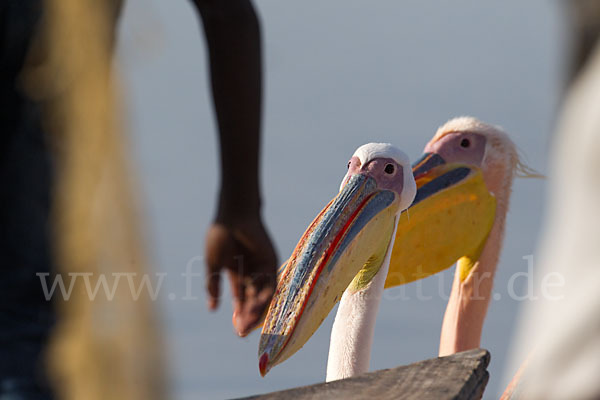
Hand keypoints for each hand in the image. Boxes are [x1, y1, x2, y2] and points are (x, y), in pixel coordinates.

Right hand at [205, 214, 276, 336]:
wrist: (233, 214)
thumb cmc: (221, 235)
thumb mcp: (214, 264)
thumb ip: (213, 285)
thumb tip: (211, 308)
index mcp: (237, 271)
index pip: (241, 298)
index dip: (239, 314)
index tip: (237, 330)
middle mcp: (252, 271)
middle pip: (252, 299)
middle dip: (247, 316)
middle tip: (241, 333)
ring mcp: (262, 266)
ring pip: (261, 294)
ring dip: (255, 310)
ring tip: (247, 324)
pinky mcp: (271, 261)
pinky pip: (270, 282)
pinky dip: (264, 296)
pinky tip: (256, 308)